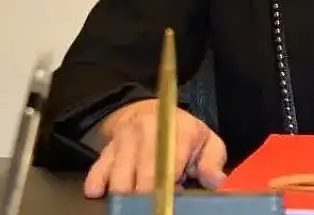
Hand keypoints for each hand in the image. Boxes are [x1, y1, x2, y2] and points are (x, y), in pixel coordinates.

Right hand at [84, 98, 226, 197]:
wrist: (147, 110)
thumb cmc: (181, 132)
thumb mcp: (206, 141)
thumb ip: (213, 162)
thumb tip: (216, 182)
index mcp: (176, 131)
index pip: (170, 167)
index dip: (171, 189)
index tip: (175, 196)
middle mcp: (147, 132)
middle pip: (142, 178)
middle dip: (149, 198)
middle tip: (157, 202)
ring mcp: (124, 140)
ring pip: (119, 180)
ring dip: (128, 196)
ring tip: (140, 198)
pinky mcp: (107, 150)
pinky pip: (97, 171)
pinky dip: (97, 185)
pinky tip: (102, 194)